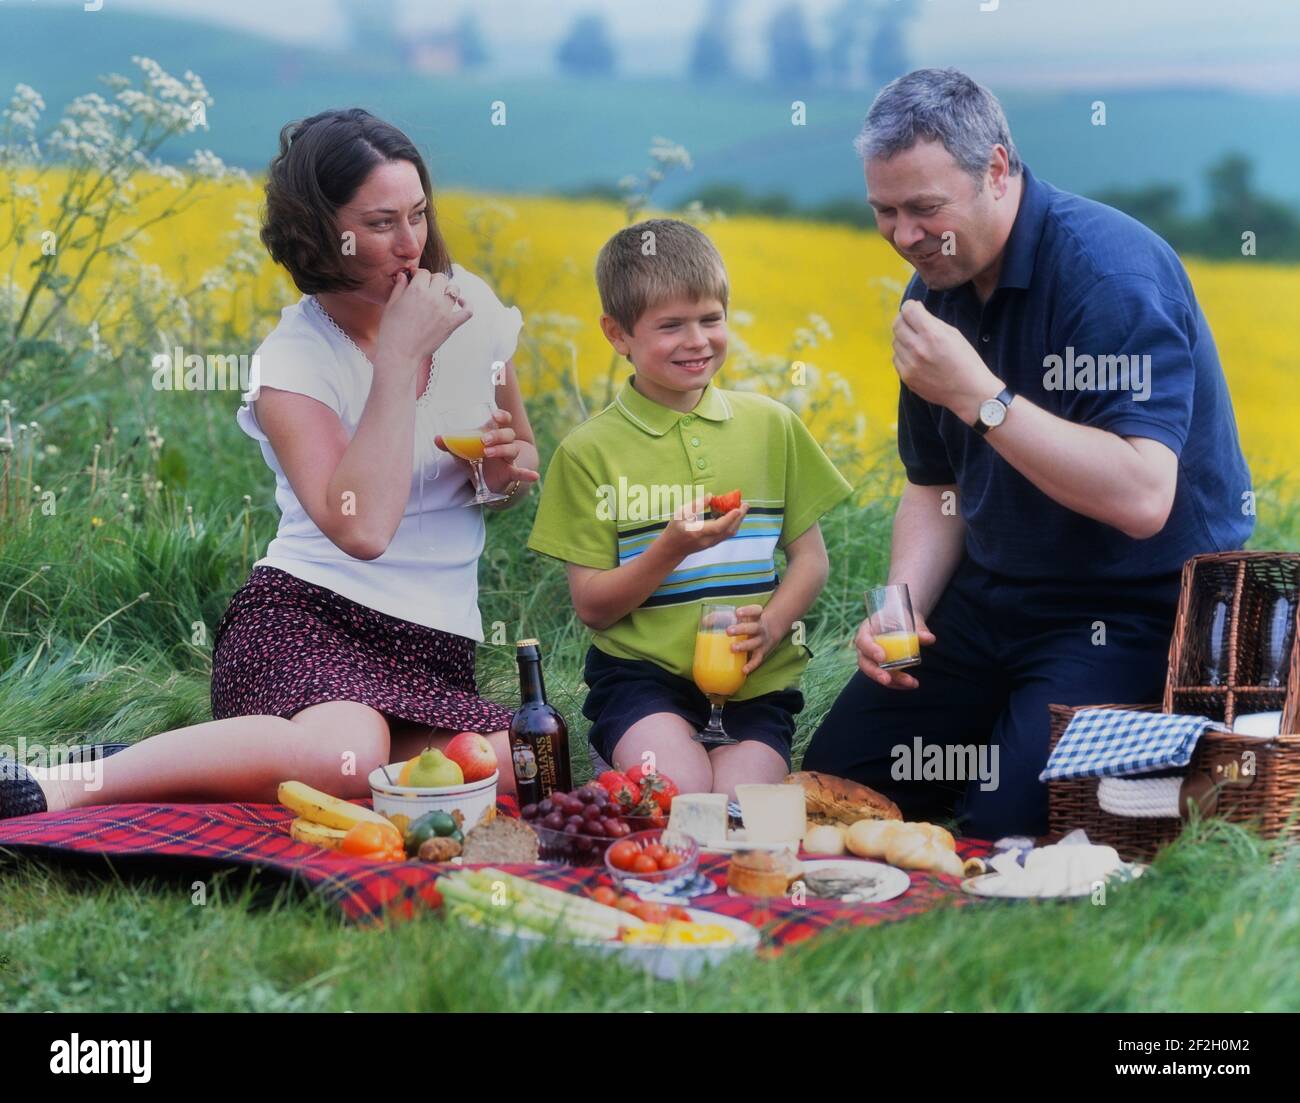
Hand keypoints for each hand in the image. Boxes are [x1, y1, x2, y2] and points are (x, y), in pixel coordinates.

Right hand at [375, 268, 472, 373]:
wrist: (399, 353)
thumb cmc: (391, 329)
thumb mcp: (391, 304)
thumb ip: (399, 287)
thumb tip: (404, 275)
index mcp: (416, 290)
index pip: (424, 272)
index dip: (419, 275)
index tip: (415, 280)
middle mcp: (432, 297)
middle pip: (440, 278)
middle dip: (433, 280)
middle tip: (426, 289)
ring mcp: (444, 311)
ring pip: (454, 290)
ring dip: (448, 290)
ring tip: (440, 296)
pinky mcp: (451, 324)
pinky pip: (467, 311)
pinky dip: (467, 305)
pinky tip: (461, 302)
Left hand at [435, 407, 538, 488]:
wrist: (486, 482)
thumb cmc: (476, 460)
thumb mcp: (462, 452)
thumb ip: (451, 445)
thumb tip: (437, 438)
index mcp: (495, 434)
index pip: (504, 420)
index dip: (502, 416)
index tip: (494, 415)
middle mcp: (505, 444)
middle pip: (508, 434)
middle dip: (497, 434)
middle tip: (483, 440)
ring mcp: (509, 458)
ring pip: (512, 449)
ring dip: (501, 449)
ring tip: (487, 453)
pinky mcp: (511, 473)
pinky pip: (521, 472)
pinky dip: (528, 474)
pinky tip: (535, 476)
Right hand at [658, 494, 747, 560]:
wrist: (672, 549)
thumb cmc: (675, 529)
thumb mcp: (680, 514)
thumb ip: (695, 504)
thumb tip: (711, 495)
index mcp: (697, 532)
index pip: (717, 527)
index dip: (729, 518)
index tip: (738, 508)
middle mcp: (706, 540)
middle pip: (728, 531)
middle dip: (739, 518)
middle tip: (745, 504)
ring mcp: (711, 544)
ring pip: (729, 533)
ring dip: (737, 521)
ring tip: (741, 508)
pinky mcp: (713, 544)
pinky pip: (727, 534)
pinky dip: (732, 524)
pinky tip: (732, 515)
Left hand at [728, 604, 772, 674]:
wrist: (770, 632)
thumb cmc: (747, 623)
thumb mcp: (741, 617)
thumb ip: (722, 617)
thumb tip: (705, 622)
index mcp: (756, 617)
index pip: (755, 610)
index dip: (747, 611)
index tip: (737, 613)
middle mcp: (760, 628)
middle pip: (753, 627)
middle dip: (741, 629)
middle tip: (728, 631)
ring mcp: (762, 641)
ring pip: (755, 643)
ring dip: (744, 645)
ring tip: (732, 648)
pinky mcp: (761, 653)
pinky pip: (757, 660)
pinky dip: (751, 665)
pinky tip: (744, 670)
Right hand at [854, 609, 935, 689]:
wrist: (900, 620)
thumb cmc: (900, 616)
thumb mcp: (909, 618)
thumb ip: (919, 629)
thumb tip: (930, 638)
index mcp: (866, 630)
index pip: (863, 641)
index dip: (871, 650)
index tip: (883, 657)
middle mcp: (865, 647)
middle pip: (865, 662)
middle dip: (876, 673)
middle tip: (887, 679)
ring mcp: (872, 659)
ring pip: (876, 673)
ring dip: (892, 681)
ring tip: (911, 683)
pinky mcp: (882, 667)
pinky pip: (886, 677)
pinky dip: (898, 683)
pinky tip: (911, 684)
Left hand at [892, 300, 1000, 423]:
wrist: (969, 392)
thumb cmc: (965, 360)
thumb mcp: (953, 334)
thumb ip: (932, 321)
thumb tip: (914, 309)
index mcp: (932, 334)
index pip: (908, 310)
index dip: (910, 306)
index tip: (914, 308)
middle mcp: (918, 348)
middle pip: (897, 324)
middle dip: (904, 319)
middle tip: (912, 323)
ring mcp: (910, 365)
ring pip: (895, 342)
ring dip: (904, 338)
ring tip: (918, 342)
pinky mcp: (907, 378)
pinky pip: (897, 358)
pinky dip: (903, 354)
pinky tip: (917, 357)